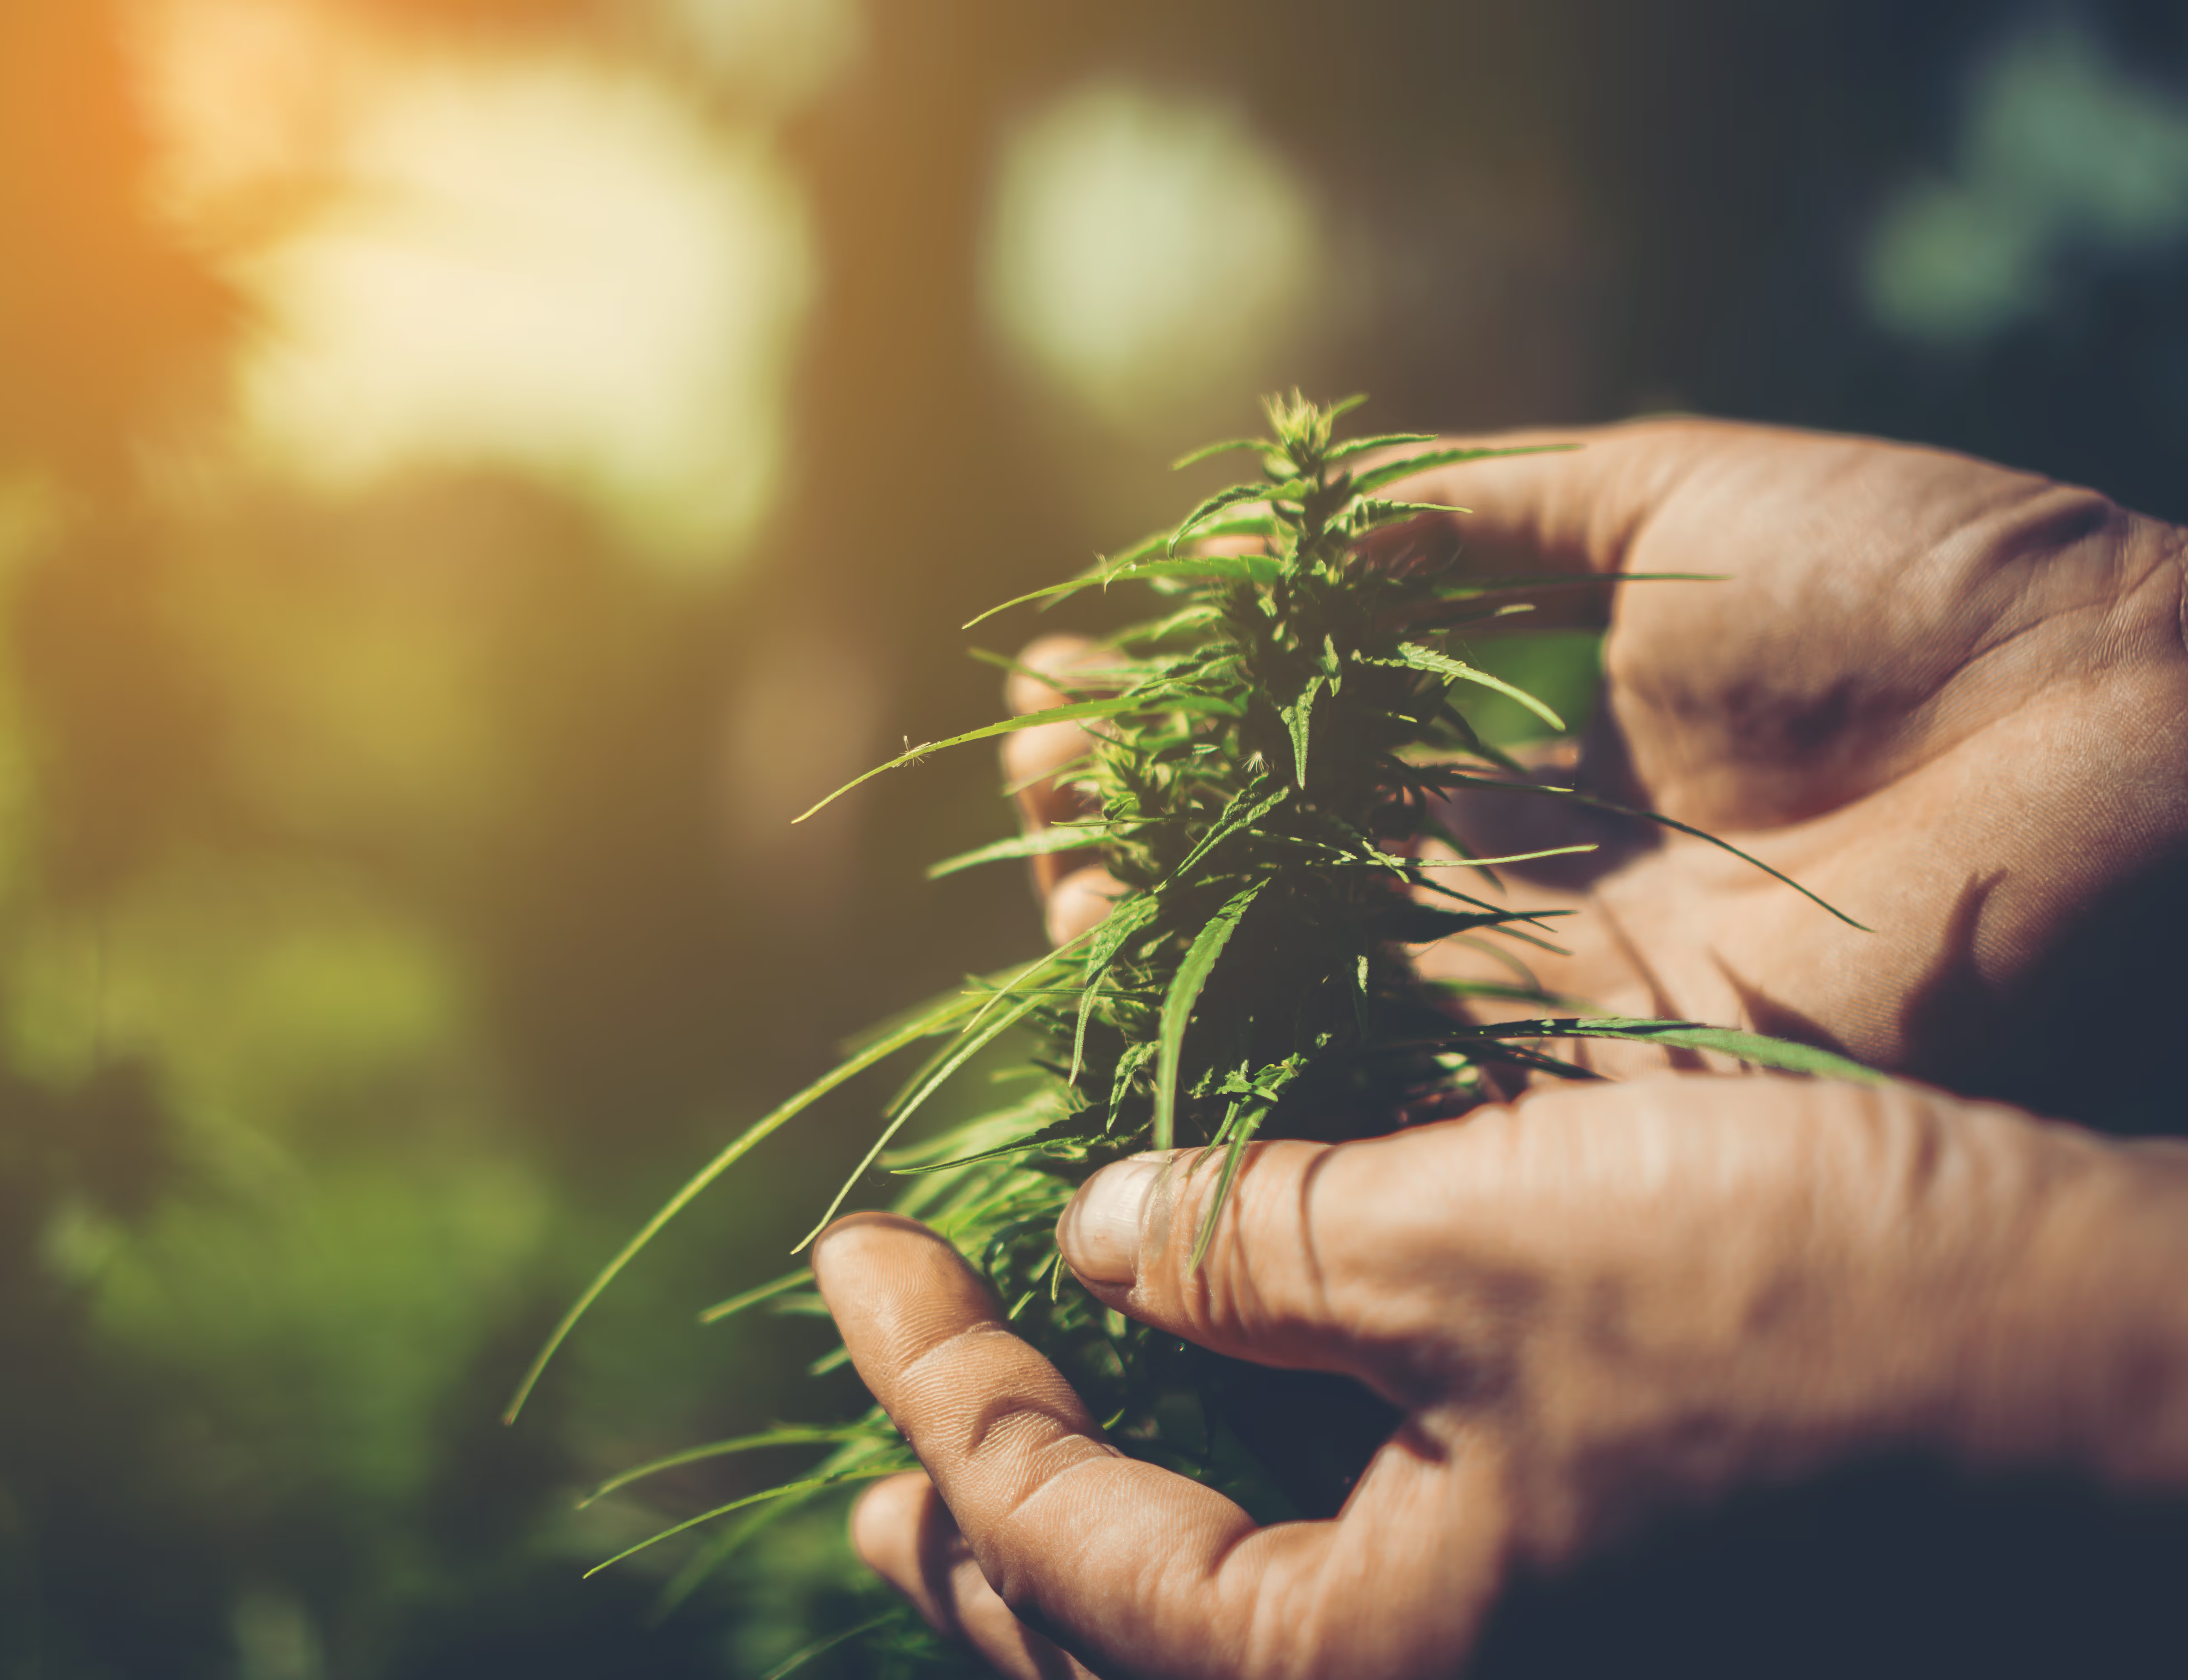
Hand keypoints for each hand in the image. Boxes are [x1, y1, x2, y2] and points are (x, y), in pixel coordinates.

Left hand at [816, 1074, 2187, 1678]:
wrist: (2138, 1390)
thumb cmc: (1819, 1321)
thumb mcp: (1485, 1245)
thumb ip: (1258, 1249)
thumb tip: (1101, 1239)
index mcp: (1360, 1672)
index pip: (1049, 1534)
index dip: (931, 1382)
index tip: (847, 1254)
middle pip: (1116, 1633)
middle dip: (981, 1520)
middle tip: (877, 1454)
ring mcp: (1523, 1652)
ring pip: (1233, 1611)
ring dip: (1103, 1520)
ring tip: (999, 1454)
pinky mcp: (1598, 1587)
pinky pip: (1353, 1564)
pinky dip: (1251, 1484)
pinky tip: (1221, 1403)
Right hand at [1005, 421, 2187, 1109]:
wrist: (2121, 733)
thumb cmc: (1926, 590)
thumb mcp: (1667, 501)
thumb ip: (1472, 518)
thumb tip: (1274, 527)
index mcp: (1564, 777)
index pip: (1330, 772)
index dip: (1199, 726)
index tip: (1078, 666)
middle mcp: (1540, 910)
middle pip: (1295, 896)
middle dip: (1146, 830)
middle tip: (1024, 761)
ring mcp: (1557, 1015)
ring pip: (1311, 995)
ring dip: (1161, 923)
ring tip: (1037, 833)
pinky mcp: (1587, 1094)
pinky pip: (1382, 1075)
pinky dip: (1248, 1019)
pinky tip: (1125, 942)